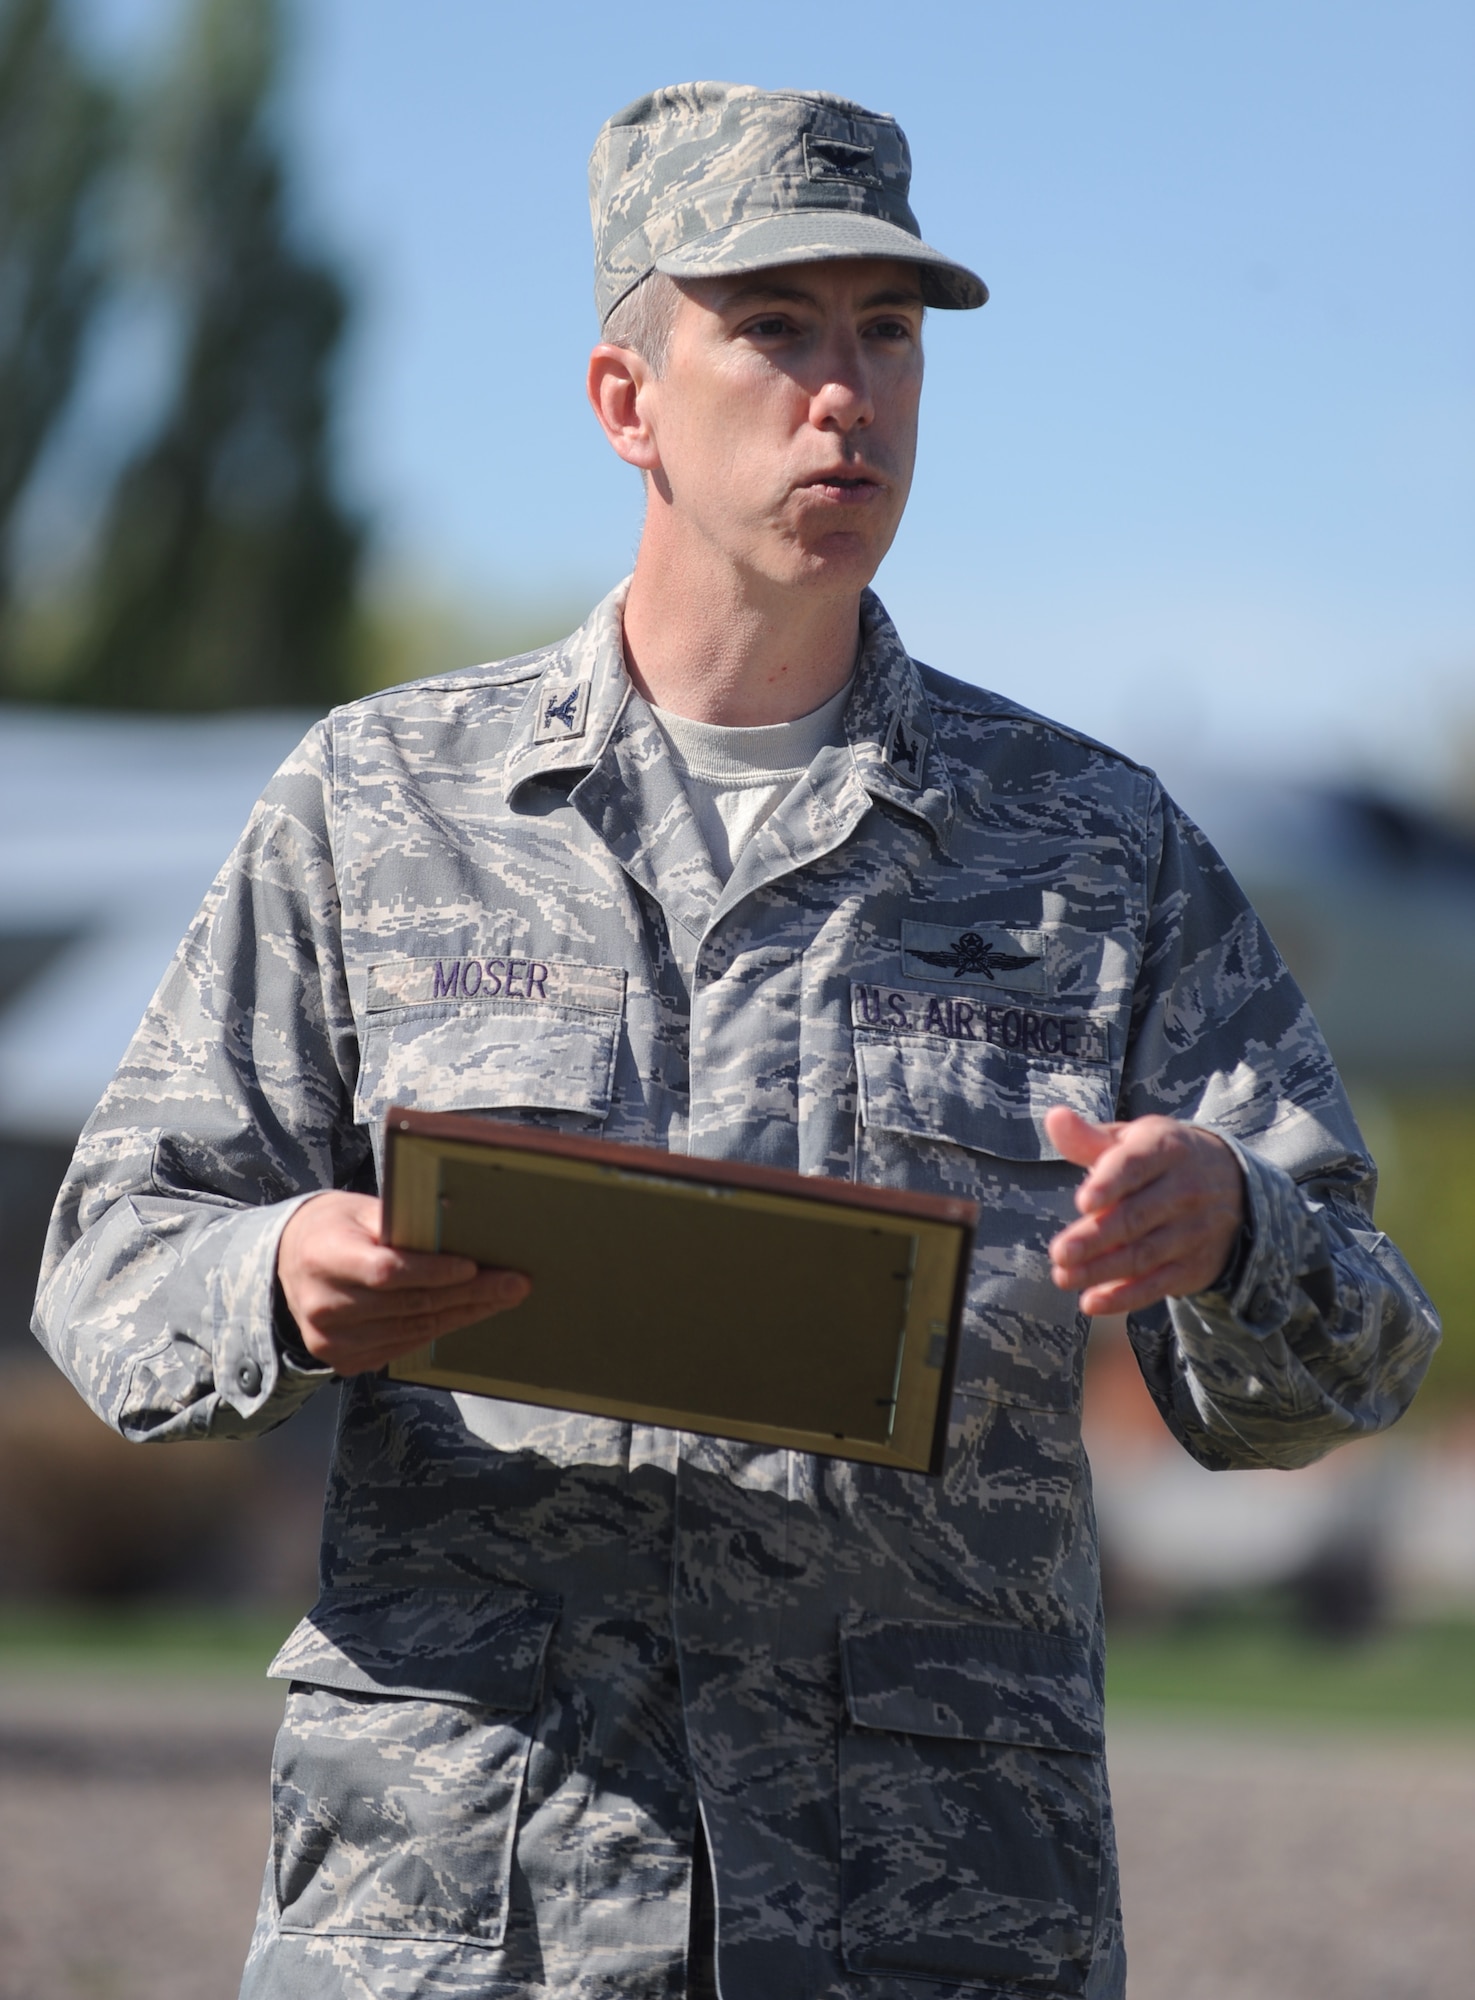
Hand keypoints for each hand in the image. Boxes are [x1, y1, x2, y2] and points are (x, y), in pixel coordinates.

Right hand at [276, 1192, 529, 1375]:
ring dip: (464, 1314)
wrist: (288, 1264)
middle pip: (409, 1304)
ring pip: (413, 1330)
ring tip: (502, 1297)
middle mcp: (322, 1305)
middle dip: (469, 1294)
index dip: (433, 1272)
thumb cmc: (334, 1228)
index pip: (386, 1272)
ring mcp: (331, 1340)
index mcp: (323, 1258)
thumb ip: (400, 1222)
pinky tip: (468, 1313)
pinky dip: (439, 1329)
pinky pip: (403, 1347)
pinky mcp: (343, 1360)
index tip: (473, 1267)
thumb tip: (456, 1226)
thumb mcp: (358, 1210)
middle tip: (513, 1284)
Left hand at [1045, 1108, 1244, 1315]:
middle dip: (1096, 1237)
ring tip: (1063, 1276)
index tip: (1083, 1201)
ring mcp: (1192, 1230)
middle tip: (1059, 1252)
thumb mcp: (1133, 1139)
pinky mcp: (1193, 1265)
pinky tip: (1091, 1302)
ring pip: (1143, 1254)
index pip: (1135, 1166)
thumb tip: (1054, 1117)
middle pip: (1135, 1217)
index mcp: (1166, 1149)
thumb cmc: (1161, 1157)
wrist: (1234, 1185)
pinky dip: (1125, 1297)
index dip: (1110, 1184)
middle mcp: (1185, 1190)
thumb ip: (1089, 1137)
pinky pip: (1157, 1284)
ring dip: (1101, 1269)